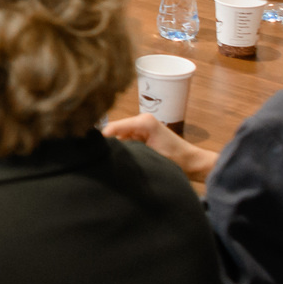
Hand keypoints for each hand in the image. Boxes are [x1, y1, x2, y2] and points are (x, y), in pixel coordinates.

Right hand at [103, 113, 217, 188]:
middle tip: (95, 156)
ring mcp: (140, 127)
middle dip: (107, 142)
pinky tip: (117, 158)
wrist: (191, 163)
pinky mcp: (141, 135)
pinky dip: (120, 149)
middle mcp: (140, 120)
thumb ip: (130, 150)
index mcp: (143, 121)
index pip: (114, 127)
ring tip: (105, 159)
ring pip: (117, 136)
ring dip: (113, 147)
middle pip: (114, 130)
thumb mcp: (151, 154)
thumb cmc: (176, 158)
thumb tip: (109, 151)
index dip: (102, 137)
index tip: (91, 148)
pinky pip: (124, 140)